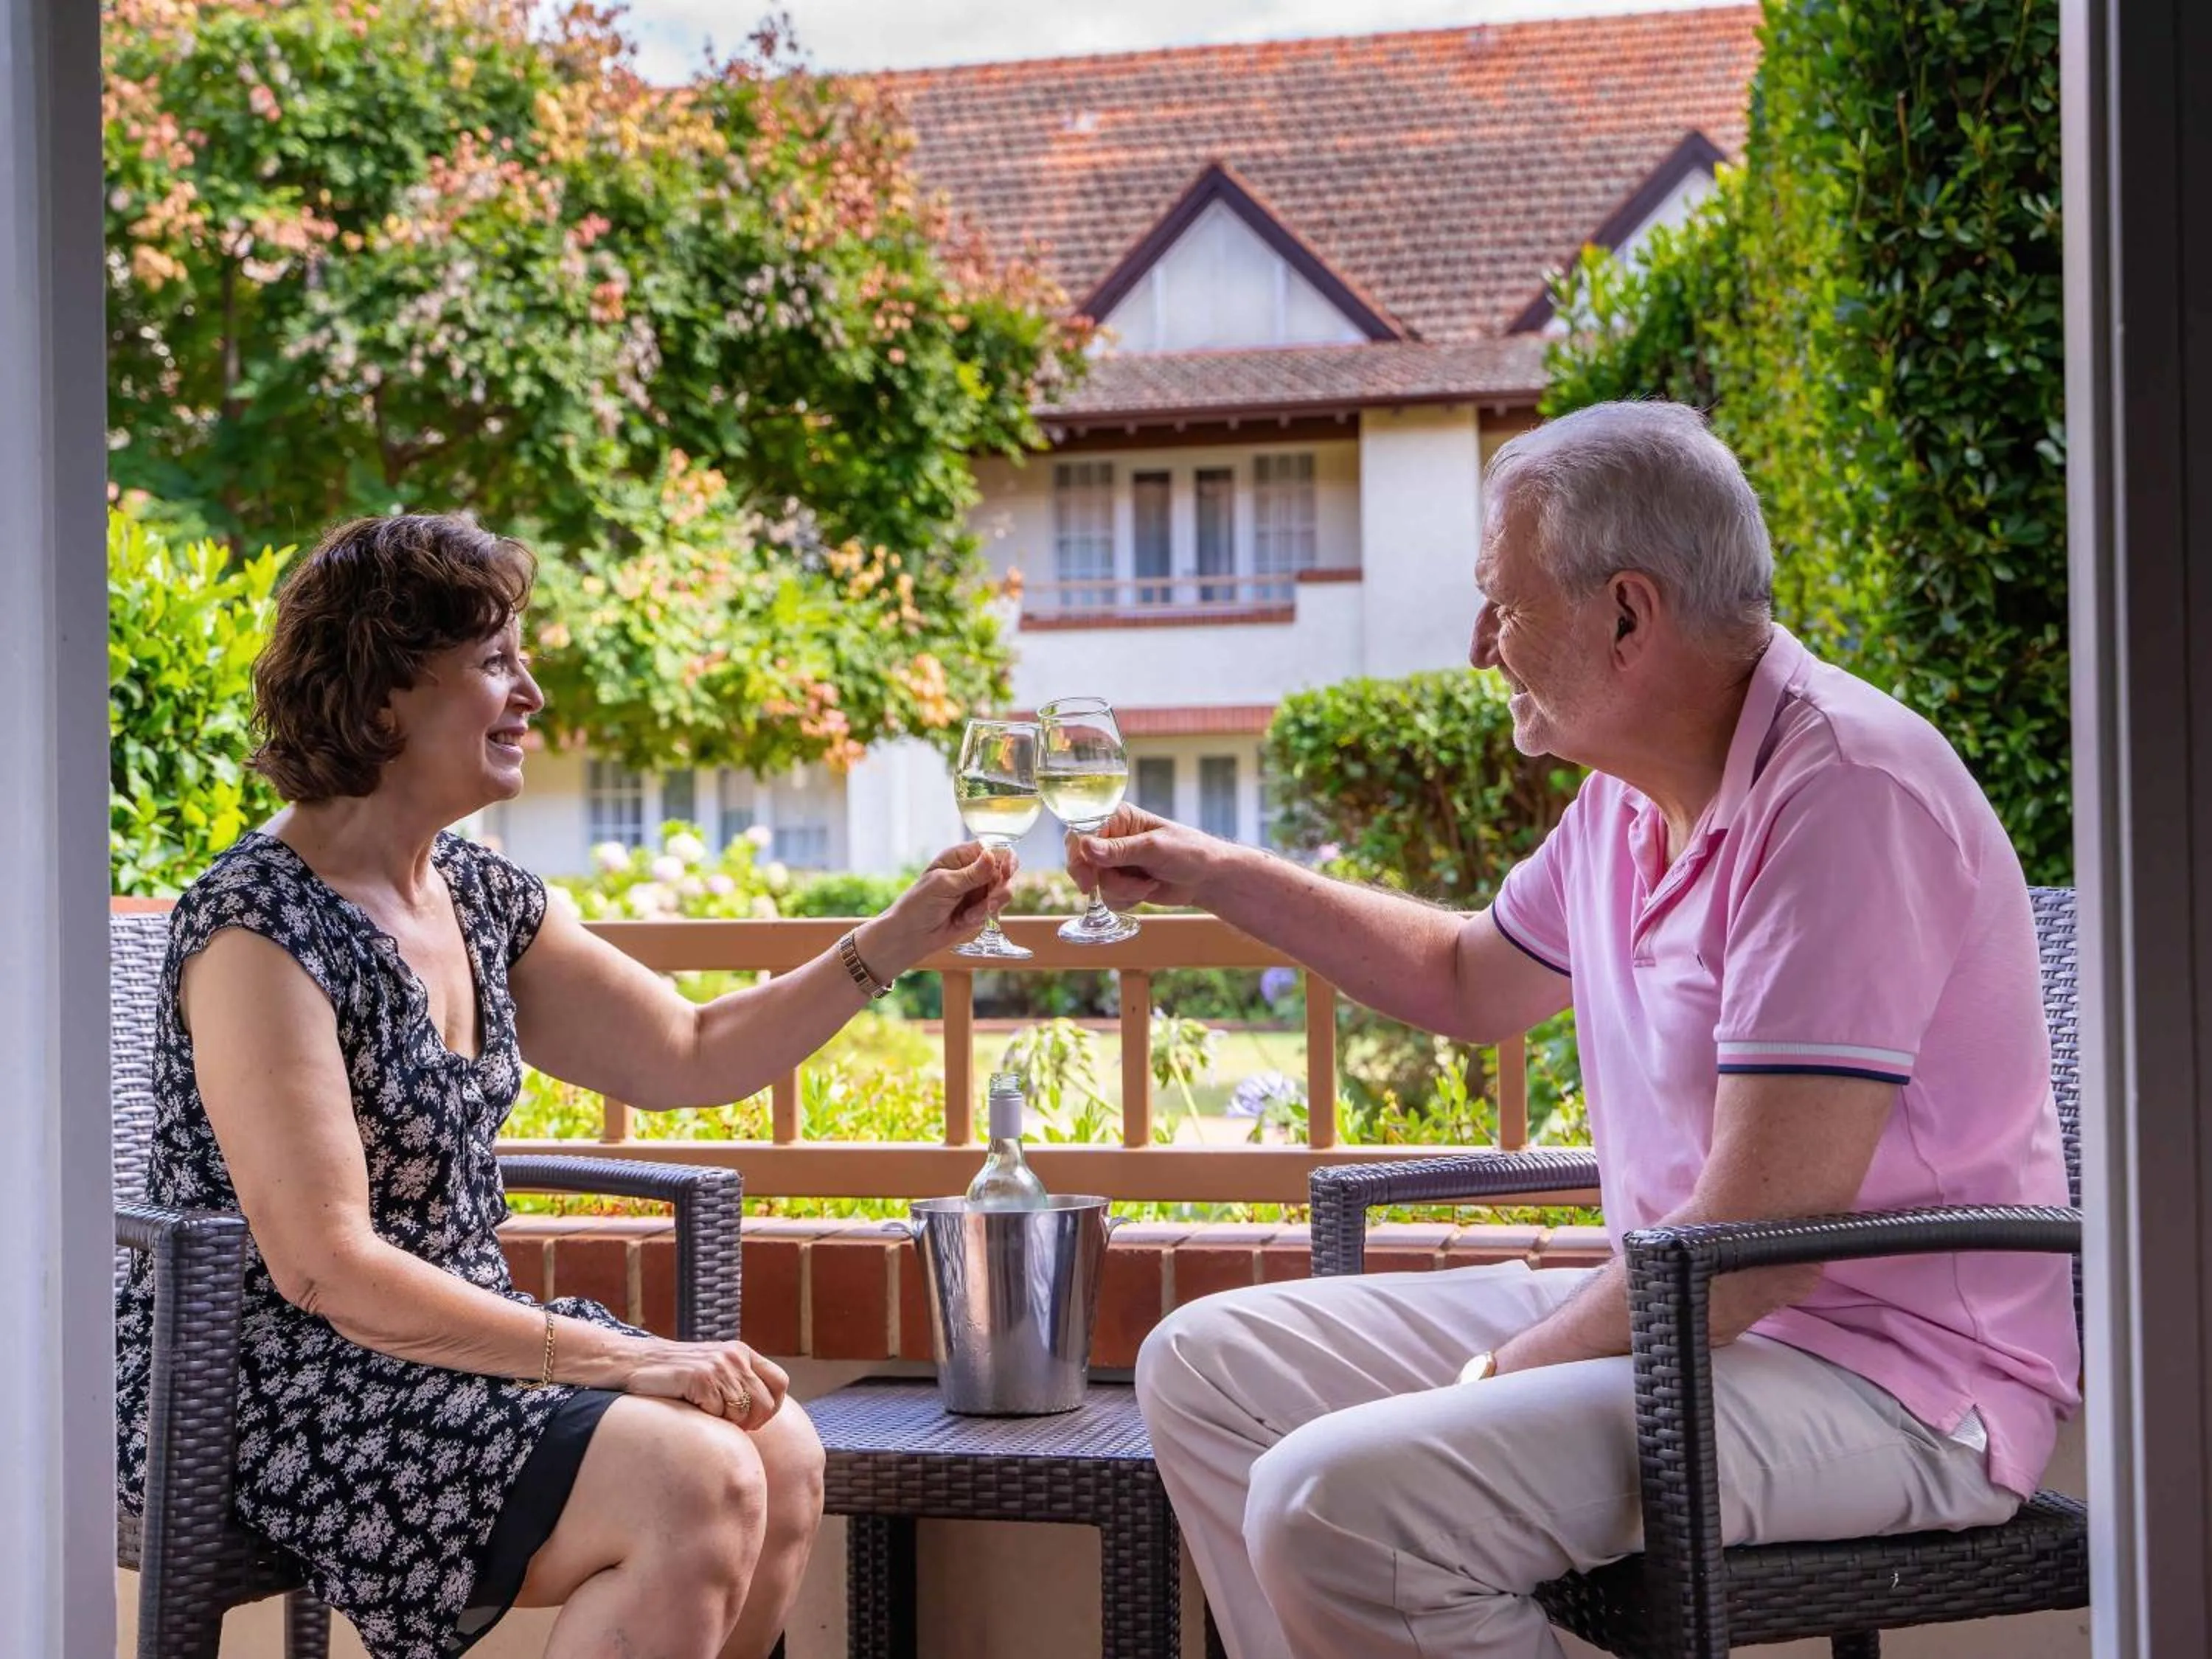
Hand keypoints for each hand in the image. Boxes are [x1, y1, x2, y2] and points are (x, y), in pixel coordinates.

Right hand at [617, 1336, 790, 1431]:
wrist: (636, 1363)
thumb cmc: (677, 1375)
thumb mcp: (715, 1370)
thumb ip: (739, 1382)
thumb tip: (766, 1413)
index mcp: (742, 1352)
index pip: (780, 1383)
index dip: (772, 1407)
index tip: (752, 1420)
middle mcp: (734, 1356)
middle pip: (765, 1404)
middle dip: (750, 1423)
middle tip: (728, 1424)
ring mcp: (718, 1366)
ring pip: (742, 1412)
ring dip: (725, 1421)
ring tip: (705, 1411)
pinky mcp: (700, 1377)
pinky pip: (717, 1412)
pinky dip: (706, 1417)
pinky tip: (691, 1406)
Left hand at [859, 841, 1016, 974]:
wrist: (910, 937)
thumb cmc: (918, 905)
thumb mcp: (943, 885)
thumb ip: (971, 874)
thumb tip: (991, 855)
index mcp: (960, 857)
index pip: (993, 849)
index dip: (1005, 859)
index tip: (1005, 873)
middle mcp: (972, 871)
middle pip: (1004, 871)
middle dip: (1000, 888)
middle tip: (990, 901)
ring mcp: (977, 891)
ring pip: (1003, 891)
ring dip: (991, 904)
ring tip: (970, 915)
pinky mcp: (980, 910)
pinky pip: (995, 910)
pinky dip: (984, 916)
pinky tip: (965, 920)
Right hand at [1065, 805, 1224, 910]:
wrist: (1208, 879)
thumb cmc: (1189, 852)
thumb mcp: (1153, 849)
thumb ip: (1119, 850)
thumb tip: (1085, 847)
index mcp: (1118, 818)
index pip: (1082, 833)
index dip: (1079, 856)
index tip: (1087, 879)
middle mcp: (1112, 838)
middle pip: (1082, 860)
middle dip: (1100, 878)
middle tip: (1111, 888)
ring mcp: (1116, 862)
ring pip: (1097, 883)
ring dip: (1122, 890)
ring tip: (1148, 884)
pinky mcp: (1122, 882)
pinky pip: (1108, 897)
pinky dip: (1126, 899)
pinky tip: (1147, 890)